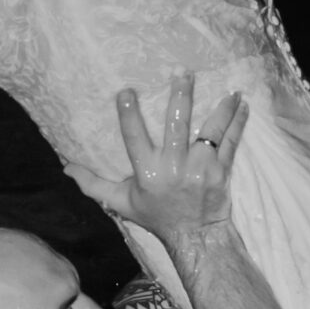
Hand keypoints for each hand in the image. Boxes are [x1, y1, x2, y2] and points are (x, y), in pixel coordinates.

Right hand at [97, 72, 248, 244]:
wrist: (195, 236)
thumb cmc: (157, 216)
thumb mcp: (121, 202)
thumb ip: (94, 184)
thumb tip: (67, 168)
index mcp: (148, 172)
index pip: (134, 138)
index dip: (129, 115)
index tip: (126, 91)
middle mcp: (174, 167)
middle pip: (177, 125)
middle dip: (181, 96)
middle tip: (183, 72)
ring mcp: (200, 168)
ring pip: (210, 131)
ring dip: (220, 108)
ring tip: (228, 88)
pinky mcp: (220, 171)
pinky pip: (230, 143)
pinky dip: (237, 122)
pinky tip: (242, 105)